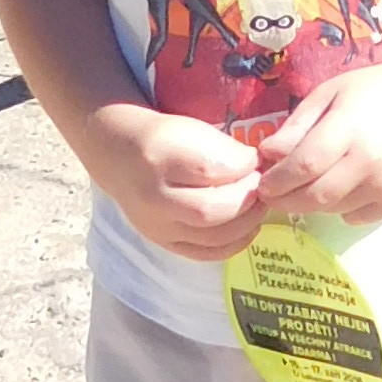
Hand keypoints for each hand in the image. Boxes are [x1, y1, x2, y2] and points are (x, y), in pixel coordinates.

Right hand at [90, 104, 268, 262]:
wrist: (119, 156)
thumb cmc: (163, 139)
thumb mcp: (189, 127)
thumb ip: (222, 147)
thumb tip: (257, 168)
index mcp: (159, 159)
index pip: (209, 169)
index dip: (243, 165)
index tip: (255, 158)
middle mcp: (155, 198)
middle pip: (210, 210)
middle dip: (247, 198)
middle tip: (262, 184)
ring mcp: (158, 227)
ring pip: (211, 236)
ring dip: (246, 222)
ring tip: (259, 205)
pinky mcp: (165, 243)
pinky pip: (205, 254)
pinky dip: (234, 244)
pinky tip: (248, 228)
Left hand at [252, 58, 381, 226]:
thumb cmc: (375, 90)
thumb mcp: (331, 93)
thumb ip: (298, 125)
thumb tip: (267, 153)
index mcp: (348, 130)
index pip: (303, 166)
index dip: (277, 180)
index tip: (262, 182)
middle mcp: (367, 163)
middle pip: (314, 196)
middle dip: (286, 200)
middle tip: (273, 193)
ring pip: (332, 209)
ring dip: (311, 202)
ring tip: (305, 185)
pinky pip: (355, 217)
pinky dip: (340, 209)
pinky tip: (340, 187)